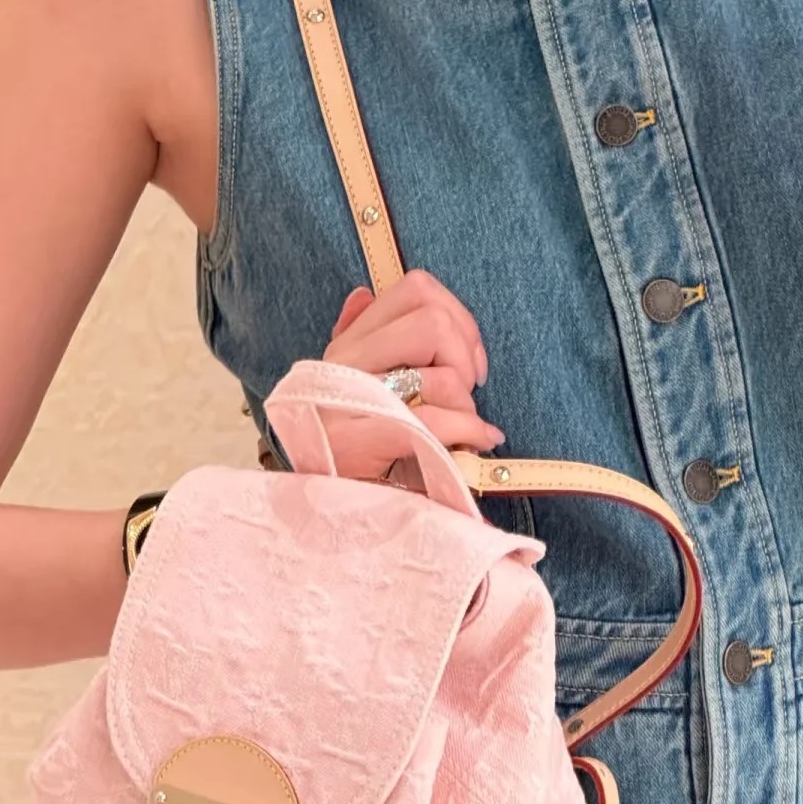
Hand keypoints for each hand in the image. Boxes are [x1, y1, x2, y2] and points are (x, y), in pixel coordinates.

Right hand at [320, 267, 505, 481]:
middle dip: (466, 355)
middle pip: (433, 321)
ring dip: (465, 404)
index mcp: (348, 344)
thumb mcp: (351, 391)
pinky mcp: (359, 443)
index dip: (458, 315)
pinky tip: (479, 440)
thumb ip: (358, 339)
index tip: (467, 357)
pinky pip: (435, 421)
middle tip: (469, 388)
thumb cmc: (354, 452)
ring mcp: (348, 403)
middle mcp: (343, 364)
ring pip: (440, 376)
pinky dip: (469, 431)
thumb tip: (362, 294)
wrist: (323, 513)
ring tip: (462, 425)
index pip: (415, 289)